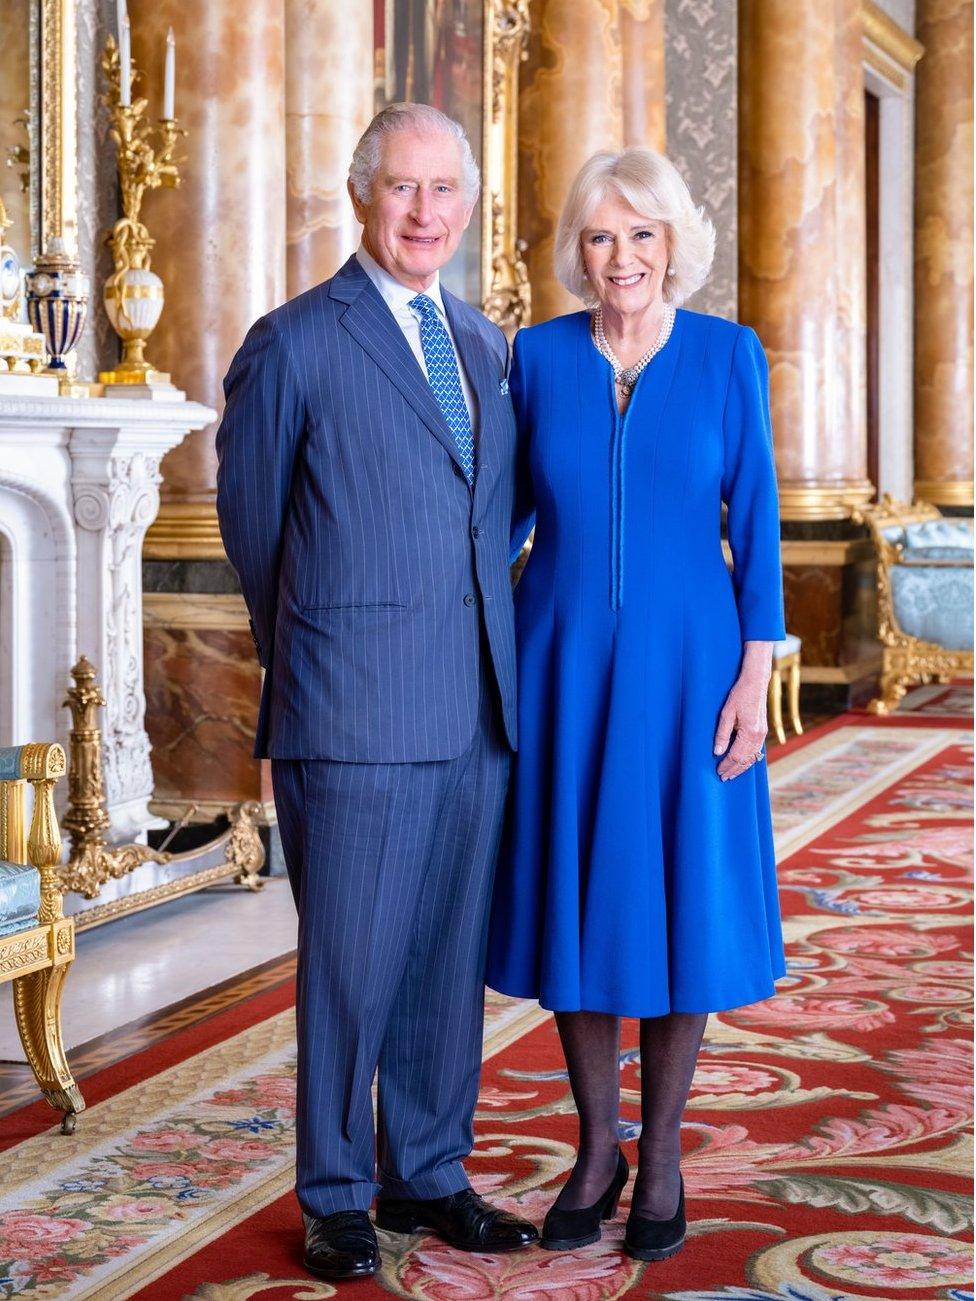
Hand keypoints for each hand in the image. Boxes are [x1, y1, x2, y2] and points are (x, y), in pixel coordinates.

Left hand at [713, 642, 772, 781]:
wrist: (756, 682)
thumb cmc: (740, 695)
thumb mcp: (726, 713)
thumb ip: (722, 734)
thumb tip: (717, 752)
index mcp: (750, 732)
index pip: (736, 756)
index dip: (726, 765)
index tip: (718, 772)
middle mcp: (759, 735)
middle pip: (745, 760)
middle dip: (734, 770)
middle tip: (723, 778)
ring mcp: (763, 733)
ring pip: (753, 757)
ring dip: (742, 767)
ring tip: (732, 774)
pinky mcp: (763, 730)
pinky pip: (757, 750)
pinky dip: (749, 758)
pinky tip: (743, 762)